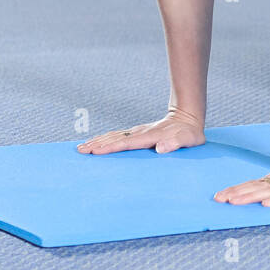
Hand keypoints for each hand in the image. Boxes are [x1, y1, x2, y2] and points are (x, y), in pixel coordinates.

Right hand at [77, 111, 204, 154]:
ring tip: (82, 147)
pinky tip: (97, 143)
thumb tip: (161, 148)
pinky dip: (105, 139)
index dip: (111, 147)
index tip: (95, 151)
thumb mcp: (188, 139)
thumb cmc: (189, 133)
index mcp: (150, 136)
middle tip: (80, 151)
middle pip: (115, 138)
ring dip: (98, 141)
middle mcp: (140, 132)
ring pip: (114, 136)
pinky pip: (117, 136)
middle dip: (97, 144)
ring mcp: (138, 132)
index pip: (126, 143)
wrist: (188, 118)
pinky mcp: (137, 133)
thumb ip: (176, 143)